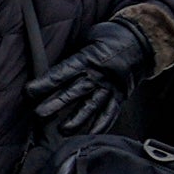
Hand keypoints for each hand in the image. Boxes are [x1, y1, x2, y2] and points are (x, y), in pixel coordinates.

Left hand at [24, 10, 165, 131]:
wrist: (143, 39)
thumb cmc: (109, 37)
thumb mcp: (88, 39)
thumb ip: (72, 55)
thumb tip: (49, 67)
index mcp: (88, 58)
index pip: (63, 72)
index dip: (45, 83)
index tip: (29, 91)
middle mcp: (99, 75)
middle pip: (75, 91)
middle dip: (56, 103)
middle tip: (39, 114)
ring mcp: (111, 87)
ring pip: (92, 106)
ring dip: (76, 120)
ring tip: (62, 130)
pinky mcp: (121, 96)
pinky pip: (111, 113)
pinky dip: (101, 126)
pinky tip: (90, 135)